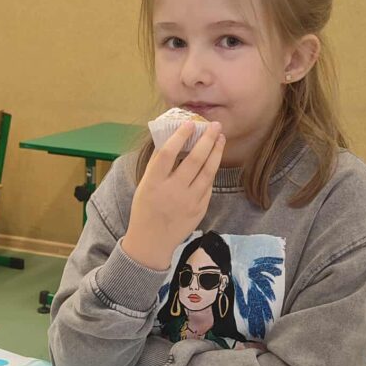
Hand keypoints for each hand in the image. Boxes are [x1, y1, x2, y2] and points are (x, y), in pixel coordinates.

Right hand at [122, 121, 224, 269]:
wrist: (151, 242)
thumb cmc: (145, 209)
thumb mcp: (144, 185)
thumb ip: (157, 165)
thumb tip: (172, 139)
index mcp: (154, 183)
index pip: (168, 154)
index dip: (180, 136)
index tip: (189, 123)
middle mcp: (172, 191)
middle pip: (194, 160)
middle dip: (207, 140)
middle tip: (215, 125)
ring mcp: (189, 201)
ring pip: (207, 172)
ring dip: (216, 152)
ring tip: (220, 138)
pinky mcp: (199, 209)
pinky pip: (208, 186)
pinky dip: (212, 171)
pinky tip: (214, 160)